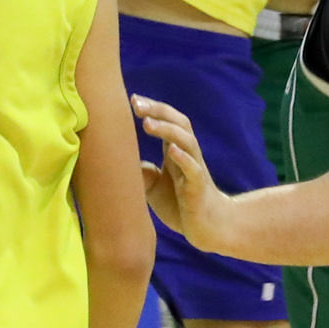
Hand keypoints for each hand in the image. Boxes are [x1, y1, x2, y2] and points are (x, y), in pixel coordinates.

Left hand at [134, 94, 238, 254]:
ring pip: (186, 141)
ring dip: (167, 130)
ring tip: (147, 123)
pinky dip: (183, 158)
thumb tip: (121, 161)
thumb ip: (141, 171)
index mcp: (176, 151)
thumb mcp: (154, 186)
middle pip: (179, 123)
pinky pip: (193, 169)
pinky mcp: (198, 188)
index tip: (133, 99)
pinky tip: (171, 150)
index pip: (168, 121)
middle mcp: (187, 155)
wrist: (207, 228)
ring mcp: (195, 170)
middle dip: (159, 111)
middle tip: (137, 104)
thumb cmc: (181, 205)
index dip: (153, 108)